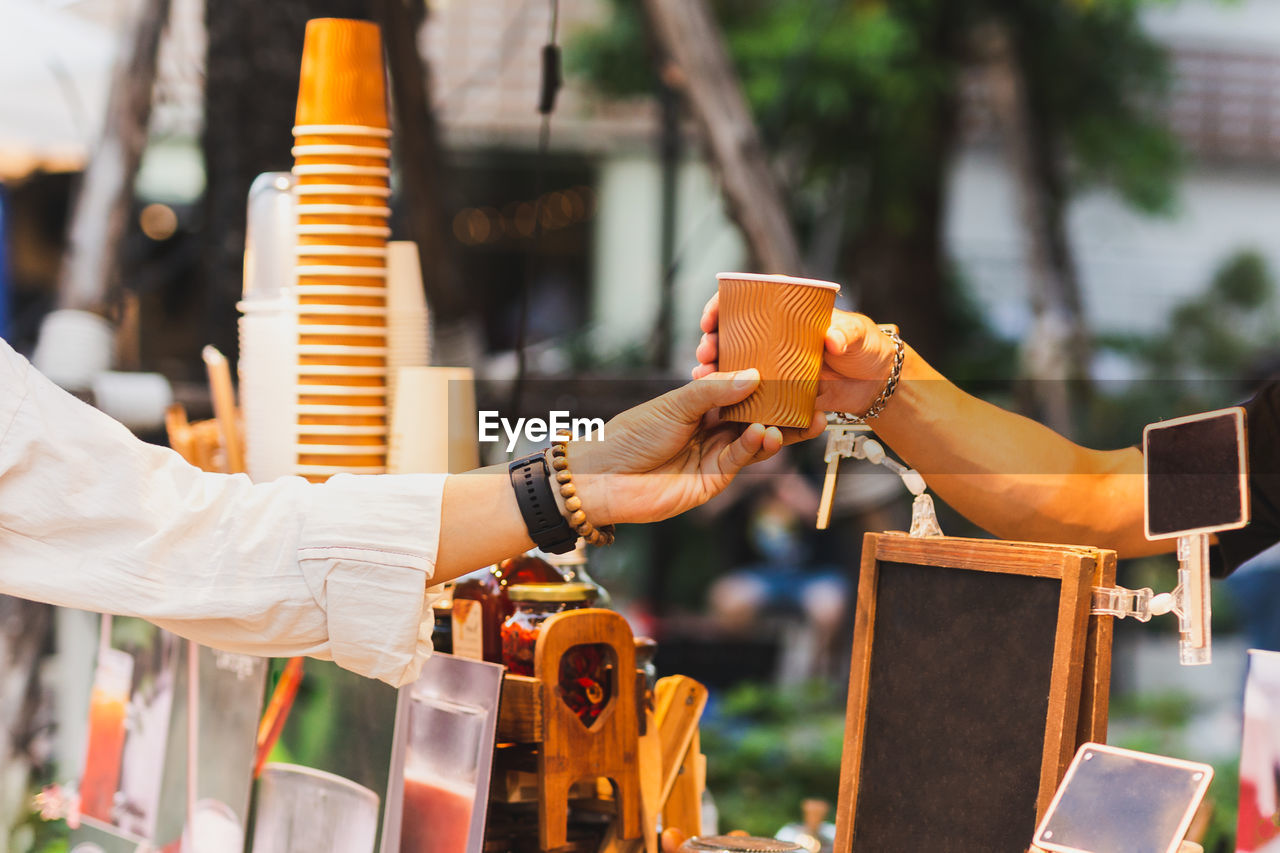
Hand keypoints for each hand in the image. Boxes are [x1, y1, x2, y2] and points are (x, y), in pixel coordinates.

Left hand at [568, 370, 821, 525]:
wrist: (603, 478)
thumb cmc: (630, 434)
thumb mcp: (674, 404)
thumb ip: (715, 390)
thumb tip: (754, 375)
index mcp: (700, 405)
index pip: (741, 391)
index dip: (767, 385)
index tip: (795, 376)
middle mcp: (711, 429)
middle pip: (755, 418)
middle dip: (784, 412)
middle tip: (813, 404)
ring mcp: (713, 455)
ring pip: (754, 441)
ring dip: (777, 430)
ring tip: (797, 420)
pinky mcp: (712, 480)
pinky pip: (740, 460)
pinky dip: (754, 446)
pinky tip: (763, 432)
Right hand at [693, 292, 898, 416]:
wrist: (875, 385)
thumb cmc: (867, 349)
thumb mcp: (859, 336)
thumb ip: (847, 335)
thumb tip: (833, 340)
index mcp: (790, 309)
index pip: (748, 298)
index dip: (722, 304)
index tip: (710, 318)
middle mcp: (776, 333)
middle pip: (732, 330)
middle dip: (712, 340)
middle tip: (707, 351)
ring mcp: (774, 361)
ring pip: (734, 360)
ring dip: (714, 367)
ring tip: (704, 375)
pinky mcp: (777, 387)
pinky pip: (748, 388)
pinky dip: (729, 392)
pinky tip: (716, 397)